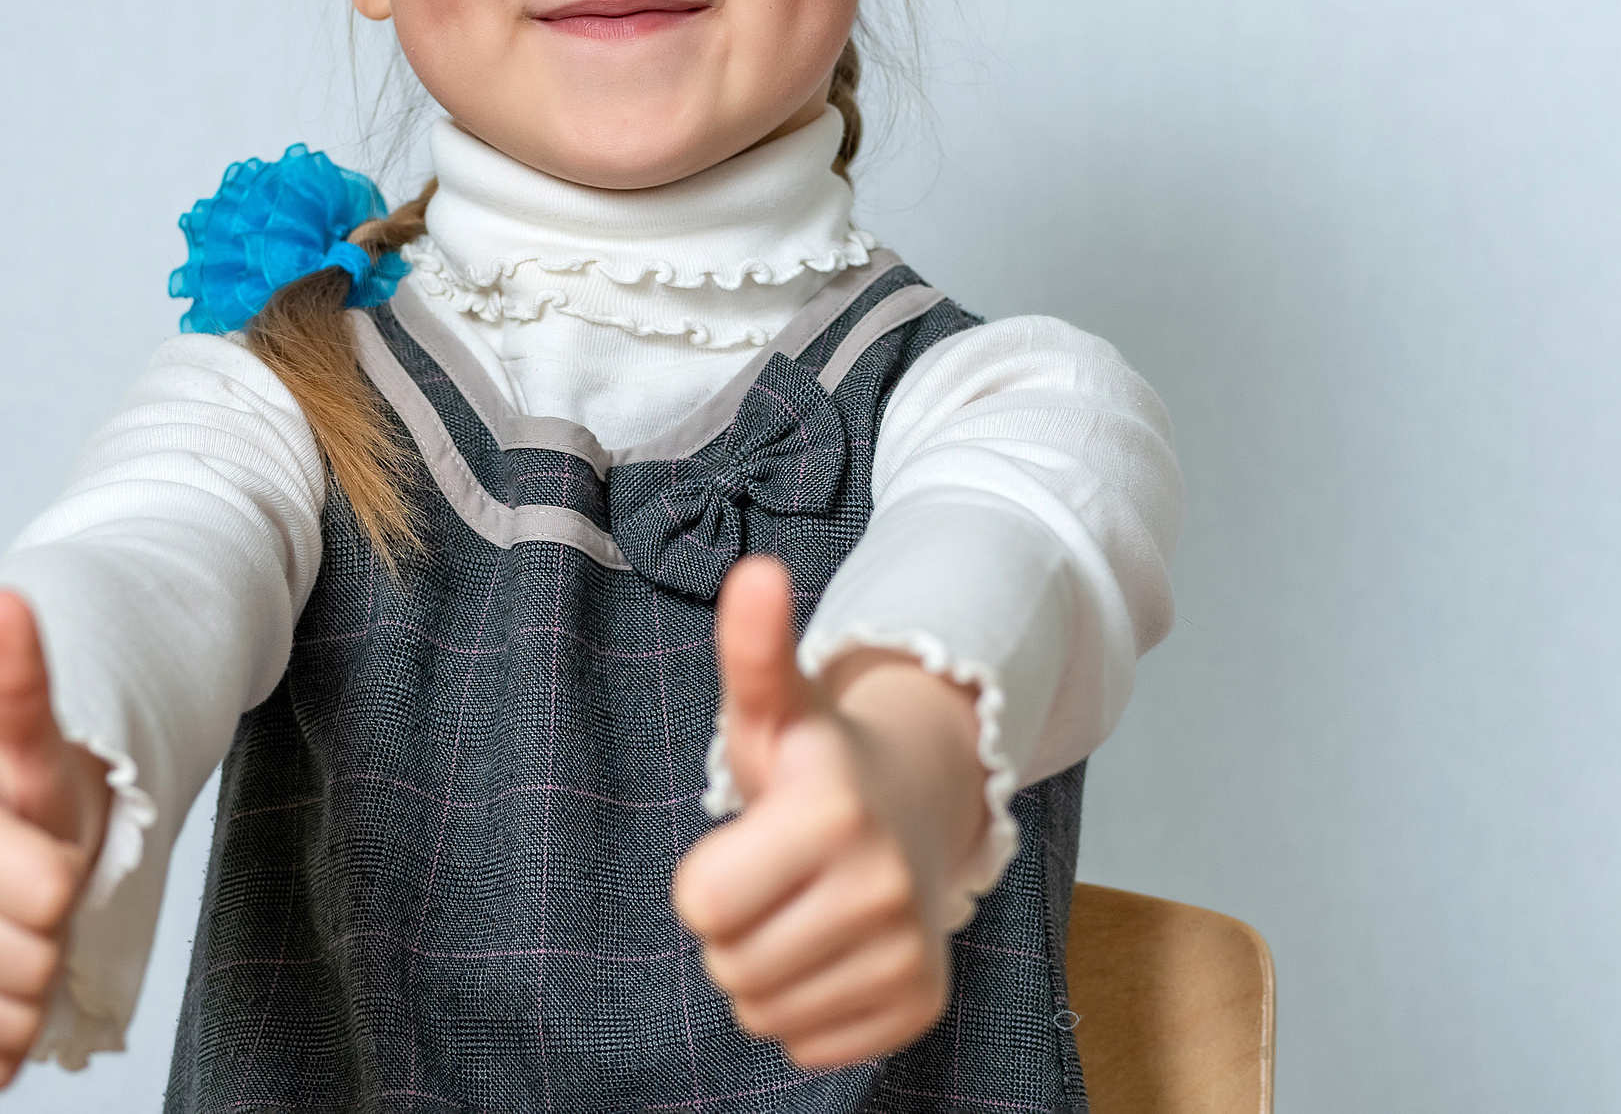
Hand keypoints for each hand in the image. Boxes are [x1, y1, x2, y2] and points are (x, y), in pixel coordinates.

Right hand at [0, 590, 112, 1089]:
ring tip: (12, 933)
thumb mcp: (37, 748)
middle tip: (32, 895)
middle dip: (53, 932)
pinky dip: (3, 1043)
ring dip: (33, 989)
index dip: (69, 874)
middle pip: (33, 963)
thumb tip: (5, 599)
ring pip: (9, 1024)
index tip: (44, 845)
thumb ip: (22, 683)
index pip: (51, 893)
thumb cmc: (24, 803)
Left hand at [671, 556, 988, 1069]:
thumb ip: (751, 647)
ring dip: (766, 969)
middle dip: (735, 925)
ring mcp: (909, 951)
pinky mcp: (920, 1004)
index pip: (700, 904)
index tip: (748, 838)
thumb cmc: (816, 760)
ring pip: (765, 1012)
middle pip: (729, 964)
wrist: (914, 805)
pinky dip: (808, 1009)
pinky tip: (832, 950)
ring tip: (801, 908)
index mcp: (832, 812)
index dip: (707, 876)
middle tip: (775, 876)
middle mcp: (883, 886)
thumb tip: (754, 573)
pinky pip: (810, 1046)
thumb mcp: (773, 705)